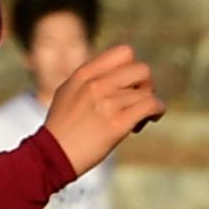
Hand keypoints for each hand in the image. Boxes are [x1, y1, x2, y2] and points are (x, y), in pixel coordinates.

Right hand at [39, 42, 161, 175]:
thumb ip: (89, 78)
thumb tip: (112, 73)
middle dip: (145, 85)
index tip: (128, 83)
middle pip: (142, 70)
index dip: (132, 66)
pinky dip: (157, 110)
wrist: (51, 156)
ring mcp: (107, 103)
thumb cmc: (61, 127)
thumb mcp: (68, 92)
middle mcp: (96, 84)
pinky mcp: (117, 124)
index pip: (124, 52)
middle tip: (137, 100)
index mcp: (84, 74)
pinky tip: (151, 118)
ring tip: (137, 119)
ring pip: (147, 92)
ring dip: (148, 104)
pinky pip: (151, 105)